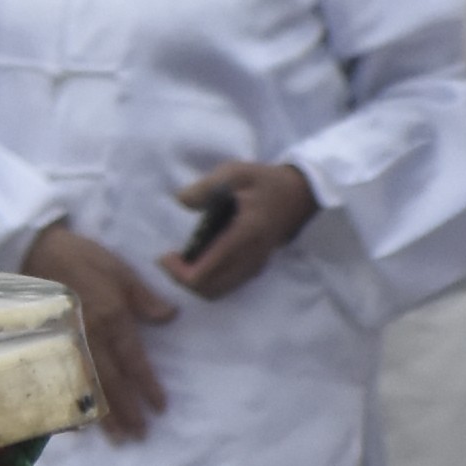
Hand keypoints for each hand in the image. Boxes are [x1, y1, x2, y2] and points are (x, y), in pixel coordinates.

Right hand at [23, 220, 175, 442]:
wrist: (33, 250)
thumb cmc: (80, 257)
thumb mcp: (119, 268)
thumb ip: (143, 296)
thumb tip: (169, 318)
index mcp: (112, 318)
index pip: (134, 361)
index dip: (148, 386)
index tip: (160, 408)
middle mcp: (90, 338)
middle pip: (112, 383)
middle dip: (127, 411)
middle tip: (140, 435)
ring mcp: (66, 345)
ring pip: (88, 388)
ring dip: (104, 416)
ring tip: (118, 438)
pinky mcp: (48, 347)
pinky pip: (61, 382)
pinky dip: (70, 405)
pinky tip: (78, 424)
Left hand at [161, 159, 317, 302]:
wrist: (299, 195)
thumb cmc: (264, 182)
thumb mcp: (235, 172)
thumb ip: (207, 186)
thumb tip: (182, 201)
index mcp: (244, 236)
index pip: (205, 273)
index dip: (178, 272)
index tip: (166, 255)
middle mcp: (250, 258)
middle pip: (208, 289)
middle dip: (182, 279)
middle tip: (169, 259)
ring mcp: (255, 266)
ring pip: (217, 292)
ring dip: (195, 282)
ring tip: (181, 260)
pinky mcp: (255, 268)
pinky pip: (227, 285)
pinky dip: (208, 280)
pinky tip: (200, 259)